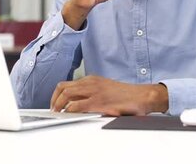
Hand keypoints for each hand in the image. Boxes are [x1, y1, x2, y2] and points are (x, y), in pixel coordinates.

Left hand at [49, 75, 168, 115]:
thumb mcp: (105, 89)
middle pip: (63, 87)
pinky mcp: (99, 102)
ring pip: (67, 94)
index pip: (67, 84)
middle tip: (53, 110)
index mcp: (92, 79)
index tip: (55, 103)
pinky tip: (68, 115)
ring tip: (57, 113)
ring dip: (58, 105)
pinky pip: (77, 105)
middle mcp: (91, 83)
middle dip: (54, 99)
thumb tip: (76, 103)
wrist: (141, 96)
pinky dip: (69, 110)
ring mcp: (94, 91)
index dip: (57, 95)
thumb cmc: (126, 95)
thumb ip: (91, 93)